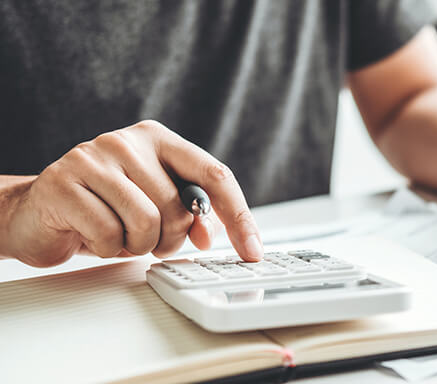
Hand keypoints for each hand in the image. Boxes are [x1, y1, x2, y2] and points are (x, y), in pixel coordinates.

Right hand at [0, 120, 262, 266]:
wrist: (36, 212)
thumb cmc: (104, 208)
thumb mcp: (154, 205)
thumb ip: (188, 213)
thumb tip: (208, 233)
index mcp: (159, 139)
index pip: (215, 175)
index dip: (238, 216)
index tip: (253, 250)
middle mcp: (128, 141)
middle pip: (181, 208)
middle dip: (169, 238)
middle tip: (144, 238)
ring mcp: (93, 156)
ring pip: (148, 222)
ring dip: (137, 245)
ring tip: (117, 234)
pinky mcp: (64, 181)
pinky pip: (109, 234)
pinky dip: (107, 248)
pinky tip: (92, 235)